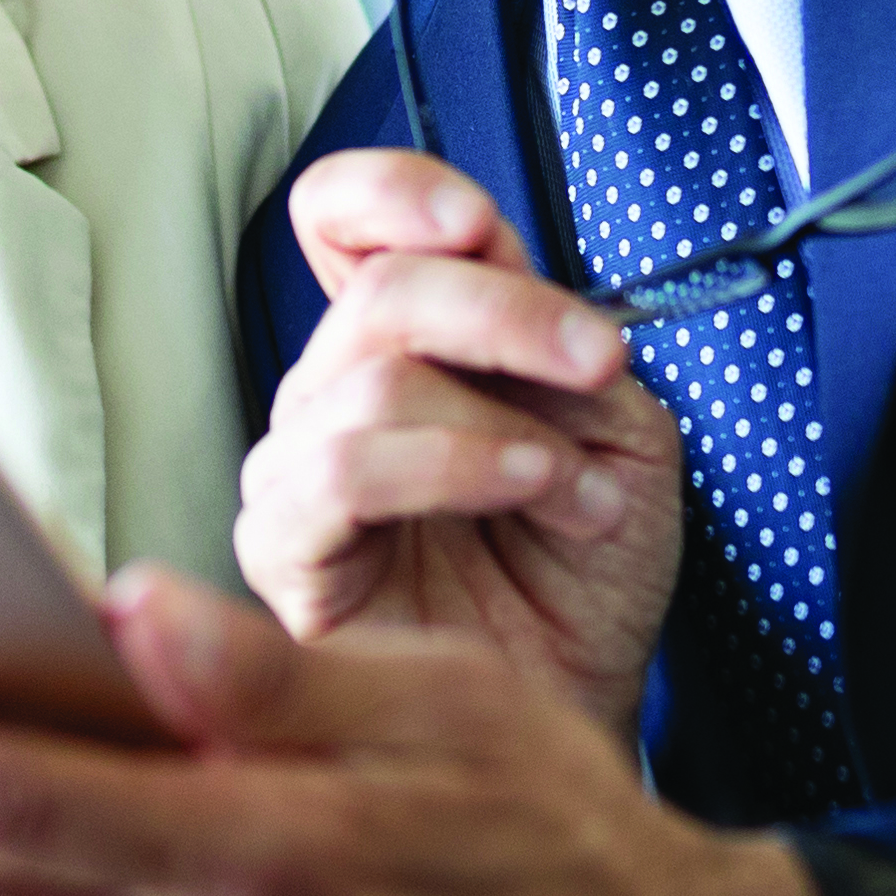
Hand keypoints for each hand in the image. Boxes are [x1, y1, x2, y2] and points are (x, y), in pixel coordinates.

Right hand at [238, 152, 682, 734]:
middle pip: (380, 289)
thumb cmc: (587, 571)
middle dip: (507, 312)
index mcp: (407, 340)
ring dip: (502, 424)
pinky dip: (452, 466)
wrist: (585, 702)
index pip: (342, 216)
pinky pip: (337, 475)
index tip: (474, 222)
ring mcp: (300, 470)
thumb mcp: (610, 423)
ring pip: (368, 379)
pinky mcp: (285, 553)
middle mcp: (336, 392)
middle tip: (598, 363)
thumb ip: (553, 331)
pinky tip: (530, 491)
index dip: (392, 193)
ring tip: (579, 488)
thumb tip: (496, 251)